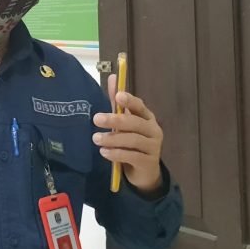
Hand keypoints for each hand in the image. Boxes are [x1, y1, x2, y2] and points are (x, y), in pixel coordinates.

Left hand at [92, 74, 163, 194]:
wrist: (144, 171)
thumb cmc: (132, 142)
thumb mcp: (124, 122)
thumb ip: (118, 103)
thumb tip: (113, 77)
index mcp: (147, 117)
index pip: (140, 106)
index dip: (130, 101)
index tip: (117, 96)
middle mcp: (153, 130)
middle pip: (134, 123)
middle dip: (115, 120)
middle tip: (96, 119)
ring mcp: (153, 147)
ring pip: (132, 140)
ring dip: (112, 139)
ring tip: (96, 139)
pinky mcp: (148, 162)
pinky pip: (132, 156)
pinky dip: (117, 154)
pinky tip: (104, 153)